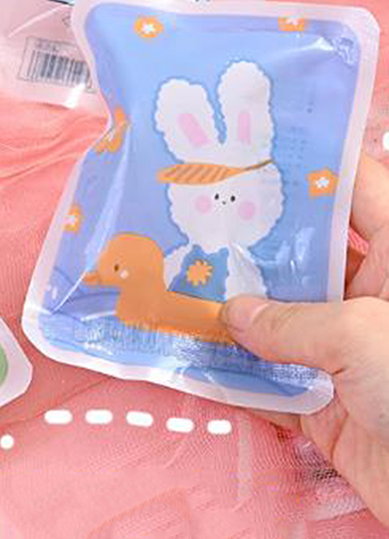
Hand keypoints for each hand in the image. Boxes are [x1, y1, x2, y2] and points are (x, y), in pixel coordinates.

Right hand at [221, 153, 388, 527]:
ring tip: (178, 274)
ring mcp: (342, 350)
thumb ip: (292, 322)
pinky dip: (230, 370)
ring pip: (276, 315)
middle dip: (251, 237)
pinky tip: (189, 348)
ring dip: (231, 305)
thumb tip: (233, 314)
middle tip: (195, 212)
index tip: (254, 145)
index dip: (310, 164)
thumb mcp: (363, 337)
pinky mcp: (322, 400)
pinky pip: (266, 377)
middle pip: (302, 253)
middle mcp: (367, 298)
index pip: (355, 191)